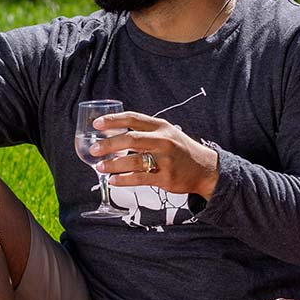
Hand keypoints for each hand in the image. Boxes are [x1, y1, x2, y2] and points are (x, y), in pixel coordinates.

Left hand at [89, 112, 219, 196]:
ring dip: (113, 165)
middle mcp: (163, 141)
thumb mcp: (167, 133)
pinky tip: (113, 180)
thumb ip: (145, 132)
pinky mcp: (165, 178)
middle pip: (130, 139)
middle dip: (108, 144)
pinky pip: (139, 179)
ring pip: (133, 161)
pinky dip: (123, 180)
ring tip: (100, 167)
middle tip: (94, 149)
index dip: (113, 120)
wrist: (205, 169)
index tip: (96, 124)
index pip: (133, 118)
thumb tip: (114, 133)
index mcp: (161, 127)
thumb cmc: (181, 150)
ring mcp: (165, 160)